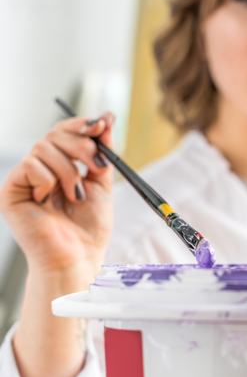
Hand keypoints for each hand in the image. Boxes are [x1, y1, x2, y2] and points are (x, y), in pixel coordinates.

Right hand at [0, 113, 114, 287]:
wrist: (77, 257)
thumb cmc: (89, 228)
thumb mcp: (102, 184)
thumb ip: (102, 153)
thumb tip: (105, 119)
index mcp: (60, 166)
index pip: (66, 132)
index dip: (84, 124)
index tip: (105, 121)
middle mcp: (40, 169)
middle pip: (55, 133)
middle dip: (81, 145)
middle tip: (96, 165)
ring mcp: (24, 179)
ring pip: (44, 147)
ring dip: (69, 170)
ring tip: (75, 195)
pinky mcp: (11, 190)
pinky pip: (31, 165)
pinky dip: (49, 180)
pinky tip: (50, 200)